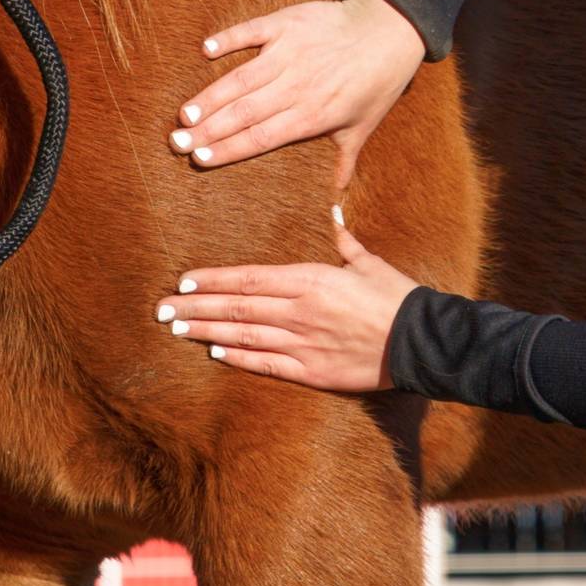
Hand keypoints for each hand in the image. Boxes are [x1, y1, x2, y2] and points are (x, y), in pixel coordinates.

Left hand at [156, 220, 418, 394]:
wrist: (422, 341)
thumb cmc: (397, 297)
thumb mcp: (369, 262)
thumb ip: (343, 241)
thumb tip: (333, 214)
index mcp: (310, 279)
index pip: (248, 278)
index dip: (213, 280)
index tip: (184, 279)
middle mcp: (299, 311)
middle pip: (236, 307)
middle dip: (195, 307)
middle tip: (162, 308)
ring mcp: (303, 343)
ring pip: (243, 335)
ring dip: (207, 332)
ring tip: (178, 329)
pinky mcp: (313, 371)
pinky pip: (267, 364)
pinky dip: (239, 358)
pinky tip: (216, 354)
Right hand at [167, 0, 425, 190]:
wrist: (390, 30)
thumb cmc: (376, 84)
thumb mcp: (362, 128)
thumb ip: (342, 164)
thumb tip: (335, 204)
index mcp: (314, 115)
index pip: (263, 137)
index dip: (229, 149)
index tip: (200, 160)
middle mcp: (299, 85)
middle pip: (245, 112)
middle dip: (208, 129)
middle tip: (176, 143)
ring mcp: (291, 52)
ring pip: (242, 78)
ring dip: (211, 95)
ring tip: (184, 114)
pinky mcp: (288, 23)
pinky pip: (253, 31)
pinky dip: (229, 38)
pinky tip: (206, 50)